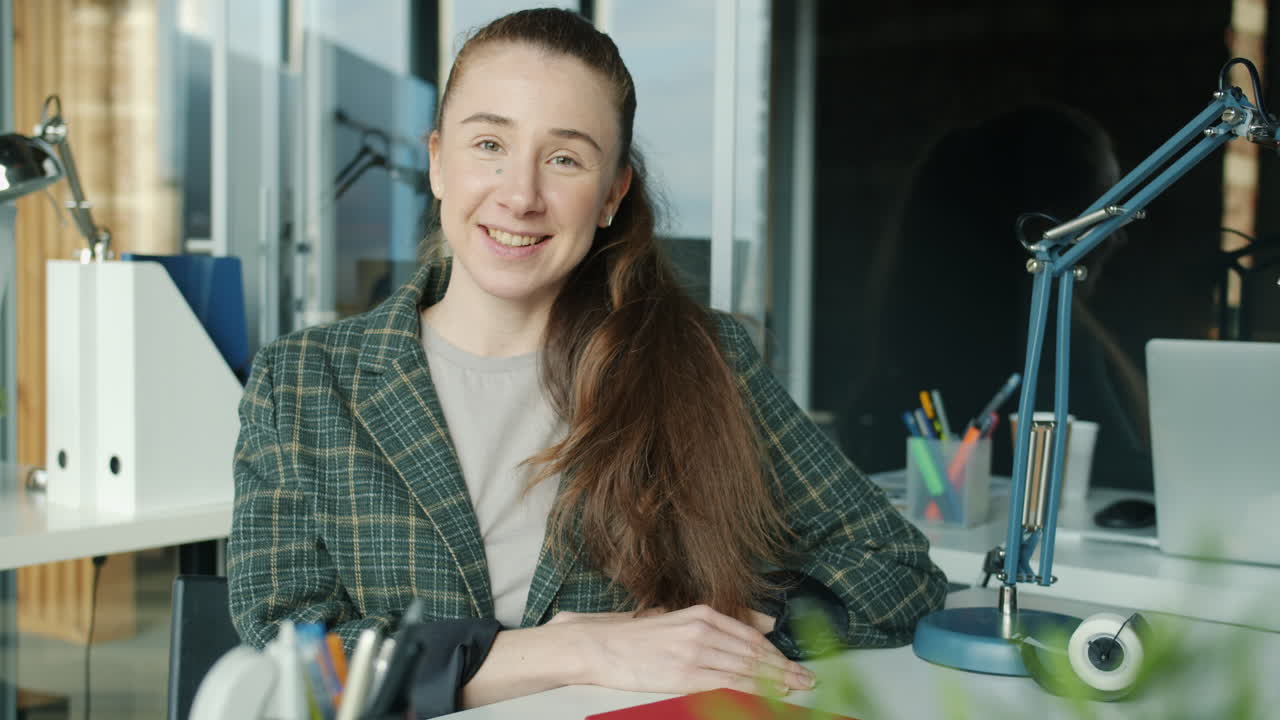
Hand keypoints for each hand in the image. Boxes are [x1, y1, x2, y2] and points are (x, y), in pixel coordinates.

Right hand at [553, 604, 814, 695]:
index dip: (777, 653)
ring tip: (795, 689)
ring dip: (775, 681)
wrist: (600, 646)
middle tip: (806, 679)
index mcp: (702, 614)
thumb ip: (715, 623)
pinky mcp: (684, 675)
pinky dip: (752, 690)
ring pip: (746, 669)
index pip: (751, 636)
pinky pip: (727, 684)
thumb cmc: (637, 638)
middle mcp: (702, 630)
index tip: (795, 664)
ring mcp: (694, 652)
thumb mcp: (678, 619)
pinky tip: (767, 695)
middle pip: (754, 653)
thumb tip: (758, 625)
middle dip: (784, 668)